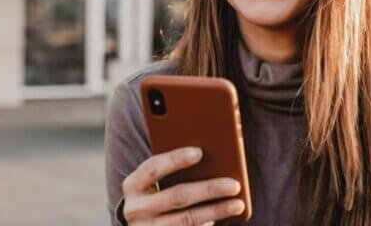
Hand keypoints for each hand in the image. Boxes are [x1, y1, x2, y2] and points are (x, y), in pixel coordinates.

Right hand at [121, 146, 245, 225]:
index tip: (199, 152)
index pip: (153, 168)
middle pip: (177, 196)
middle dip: (208, 189)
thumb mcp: (155, 183)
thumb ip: (173, 169)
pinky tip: (225, 218)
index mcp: (133, 185)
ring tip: (237, 204)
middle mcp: (136, 209)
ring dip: (215, 211)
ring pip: (187, 219)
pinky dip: (208, 225)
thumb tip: (212, 155)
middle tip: (233, 184)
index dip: (175, 159)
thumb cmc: (156, 195)